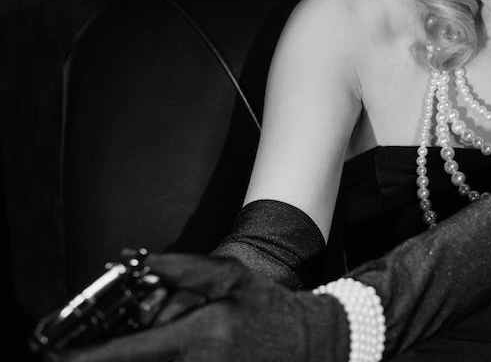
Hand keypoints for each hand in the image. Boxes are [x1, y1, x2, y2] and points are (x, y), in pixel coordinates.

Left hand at [52, 254, 346, 361]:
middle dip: (124, 348)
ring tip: (190, 334)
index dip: (88, 358)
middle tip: (149, 325)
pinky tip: (194, 345)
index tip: (56, 357)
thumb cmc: (270, 310)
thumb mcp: (229, 276)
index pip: (127, 352)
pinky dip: (165, 358)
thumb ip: (179, 268)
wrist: (309, 346)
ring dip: (150, 352)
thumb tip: (132, 263)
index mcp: (200, 336)